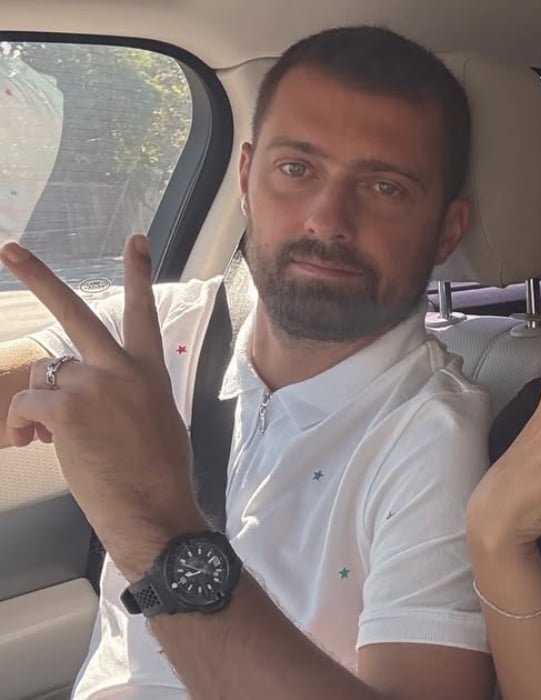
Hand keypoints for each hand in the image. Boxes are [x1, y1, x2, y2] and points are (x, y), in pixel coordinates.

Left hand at [1, 236, 204, 576]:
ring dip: (38, 404)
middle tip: (9, 249)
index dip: (139, 274)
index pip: (143, 314)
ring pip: (42, 376)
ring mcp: (93, 384)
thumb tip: (86, 404)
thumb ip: (126, 397)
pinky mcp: (65, 406)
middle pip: (74, 311)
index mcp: (150, 372)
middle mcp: (122, 369)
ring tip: (50, 438)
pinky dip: (23, 425)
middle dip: (37, 276)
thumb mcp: (158, 422)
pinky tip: (37, 444)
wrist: (155, 508)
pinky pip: (25, 404)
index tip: (136, 240)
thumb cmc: (159, 477)